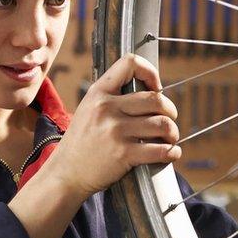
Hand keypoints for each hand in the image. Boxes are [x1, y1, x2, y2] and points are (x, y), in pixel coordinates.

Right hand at [45, 54, 180, 198]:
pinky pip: (160, 150)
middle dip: (170, 110)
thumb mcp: (88, 110)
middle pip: (156, 99)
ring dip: (172, 132)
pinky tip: (171, 153)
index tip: (156, 88)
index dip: (151, 73)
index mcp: (98, 93)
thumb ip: (111, 99)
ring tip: (170, 138)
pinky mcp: (123, 154)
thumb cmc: (80, 144)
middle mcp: (107, 108)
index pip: (130, 63)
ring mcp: (115, 131)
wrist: (65, 174)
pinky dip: (171, 152)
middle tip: (169, 119)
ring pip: (163, 124)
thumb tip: (148, 93)